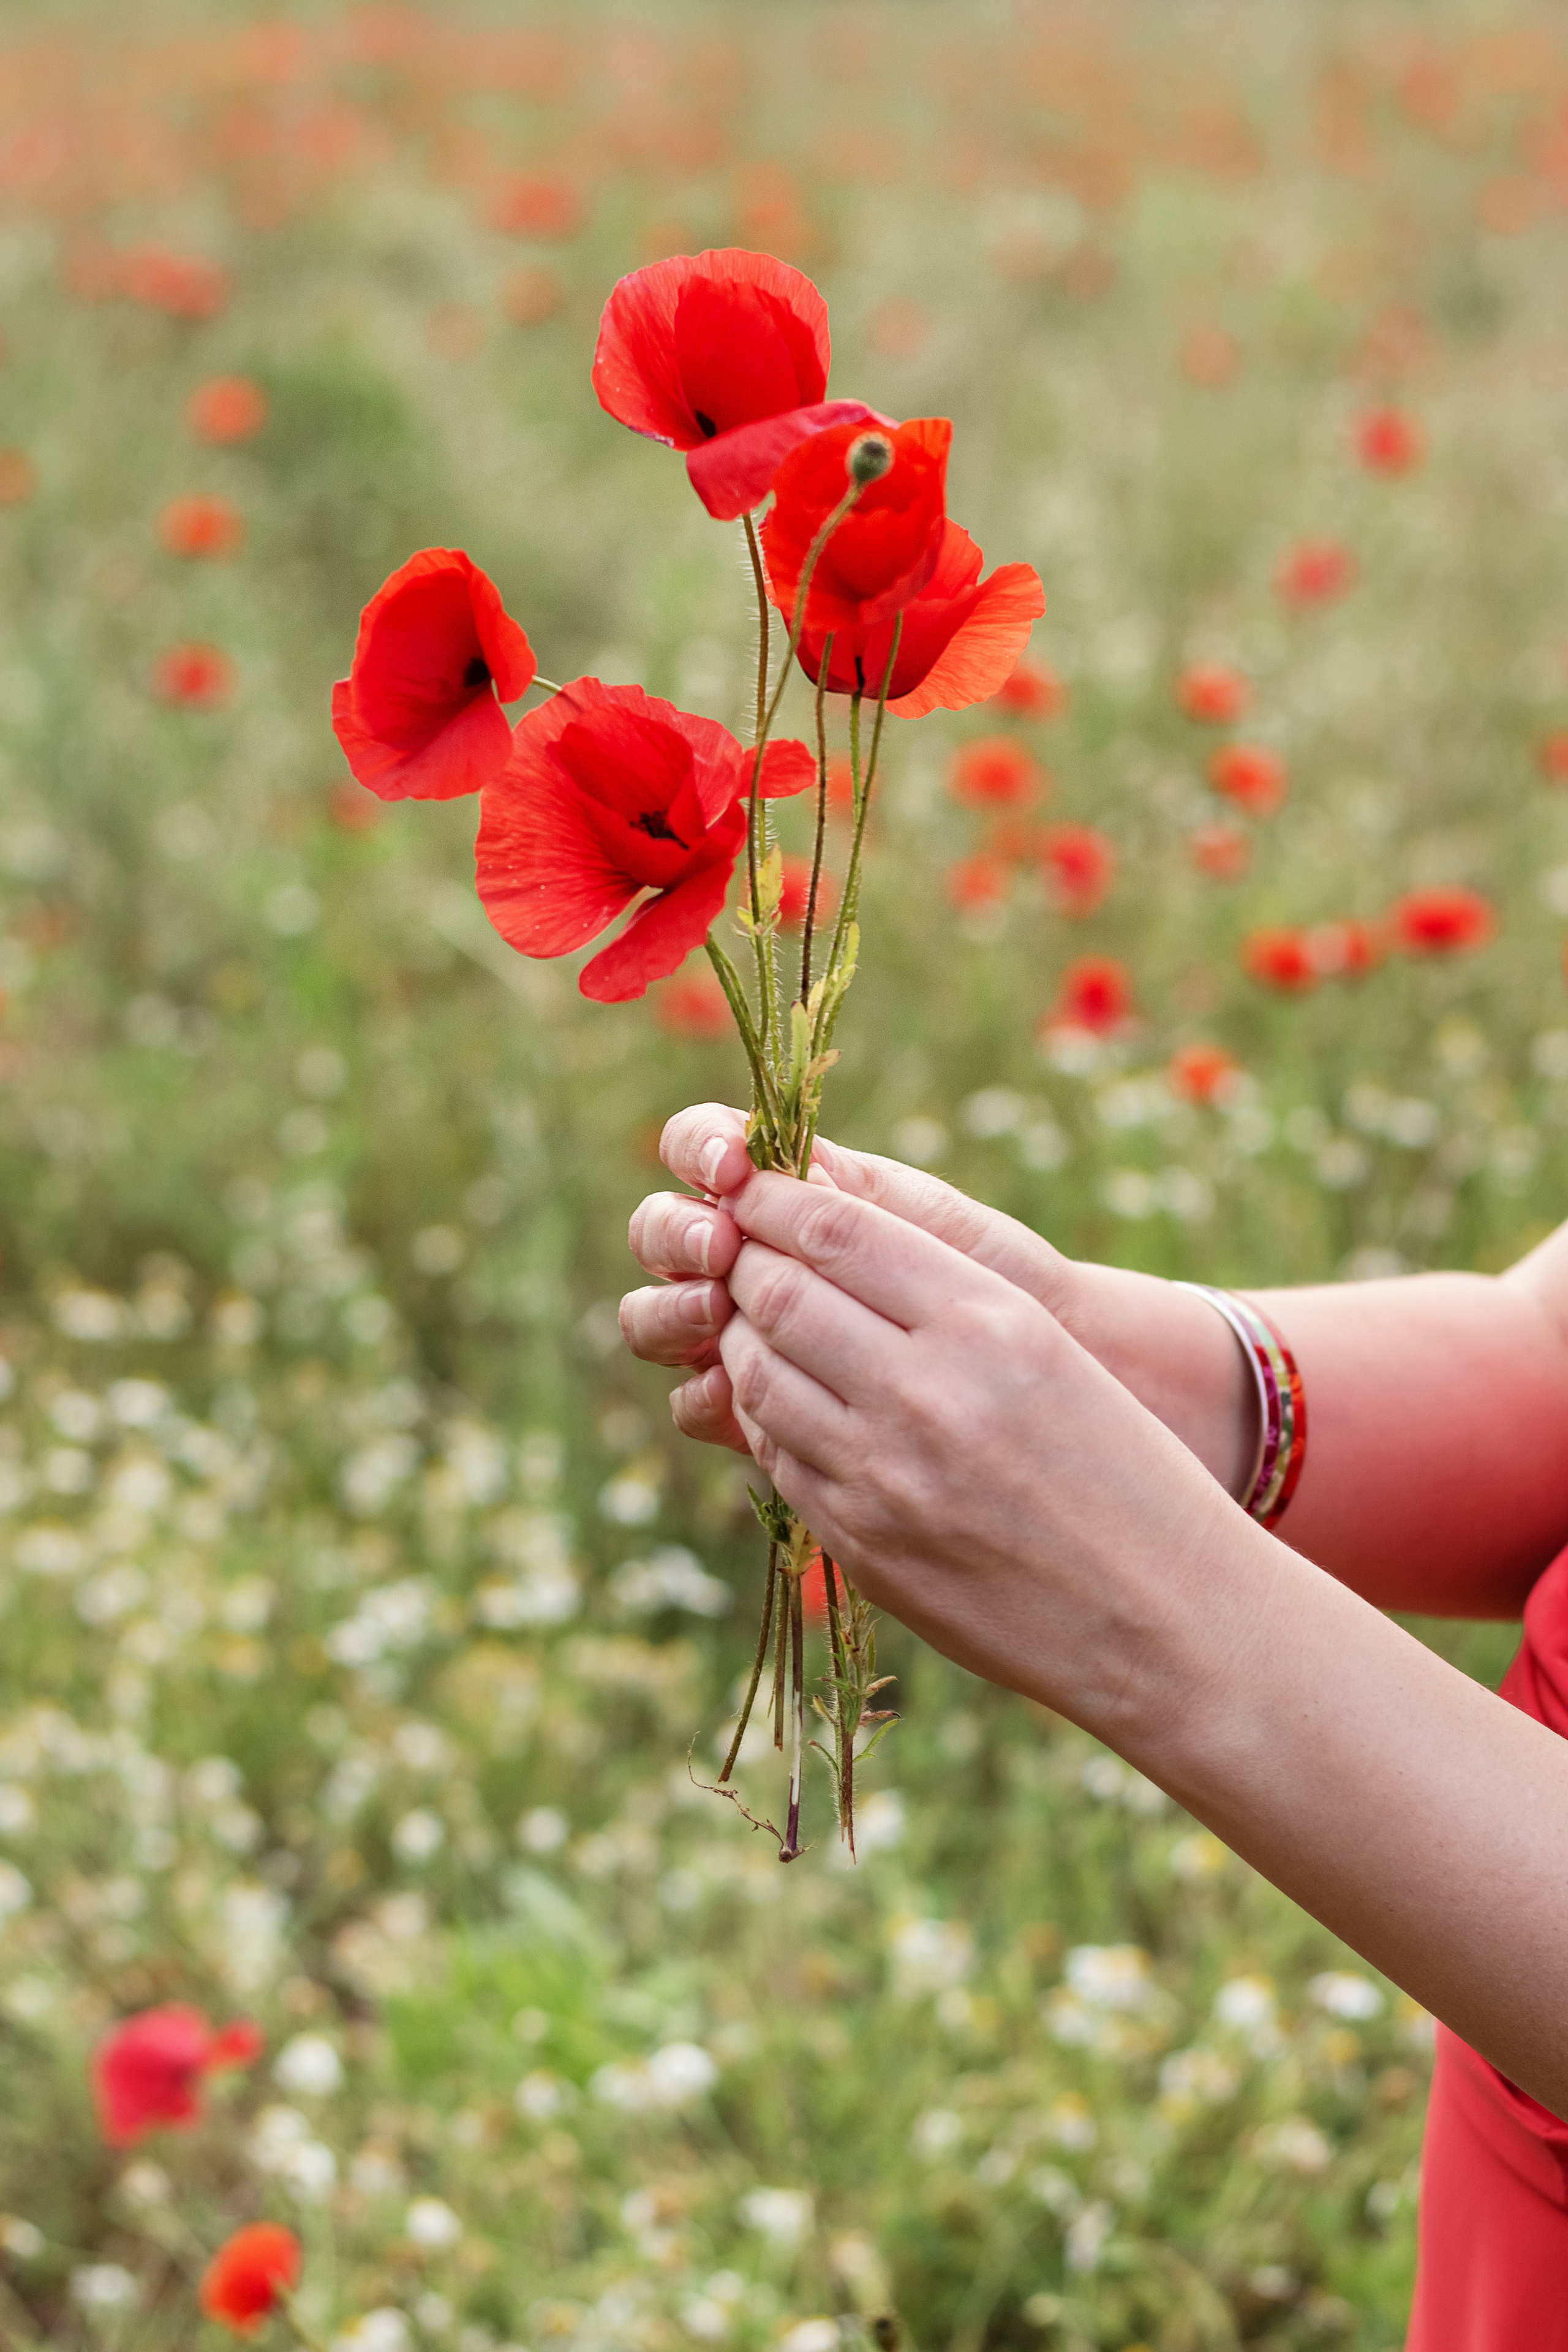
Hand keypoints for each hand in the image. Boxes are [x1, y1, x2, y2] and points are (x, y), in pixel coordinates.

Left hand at [707, 1159, 1241, 1713]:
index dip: (773, 1201)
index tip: (752, 1187)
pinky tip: (788, 1404)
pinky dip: (768, 1417)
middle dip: (745, 1264)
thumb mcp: (1053, 1350)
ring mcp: (884, 1479)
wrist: (1165, 1623)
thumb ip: (946, 1291)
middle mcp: (927, 1394)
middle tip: (736, 1251)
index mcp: (989, 1324)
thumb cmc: (1125, 1470)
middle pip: (778, 1295)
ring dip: (744, 1339)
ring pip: (758, 1375)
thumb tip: (829, 1233)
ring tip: (756, 1323)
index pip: (836, 1231)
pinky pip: (778, 1457)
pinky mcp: (861, 1546)